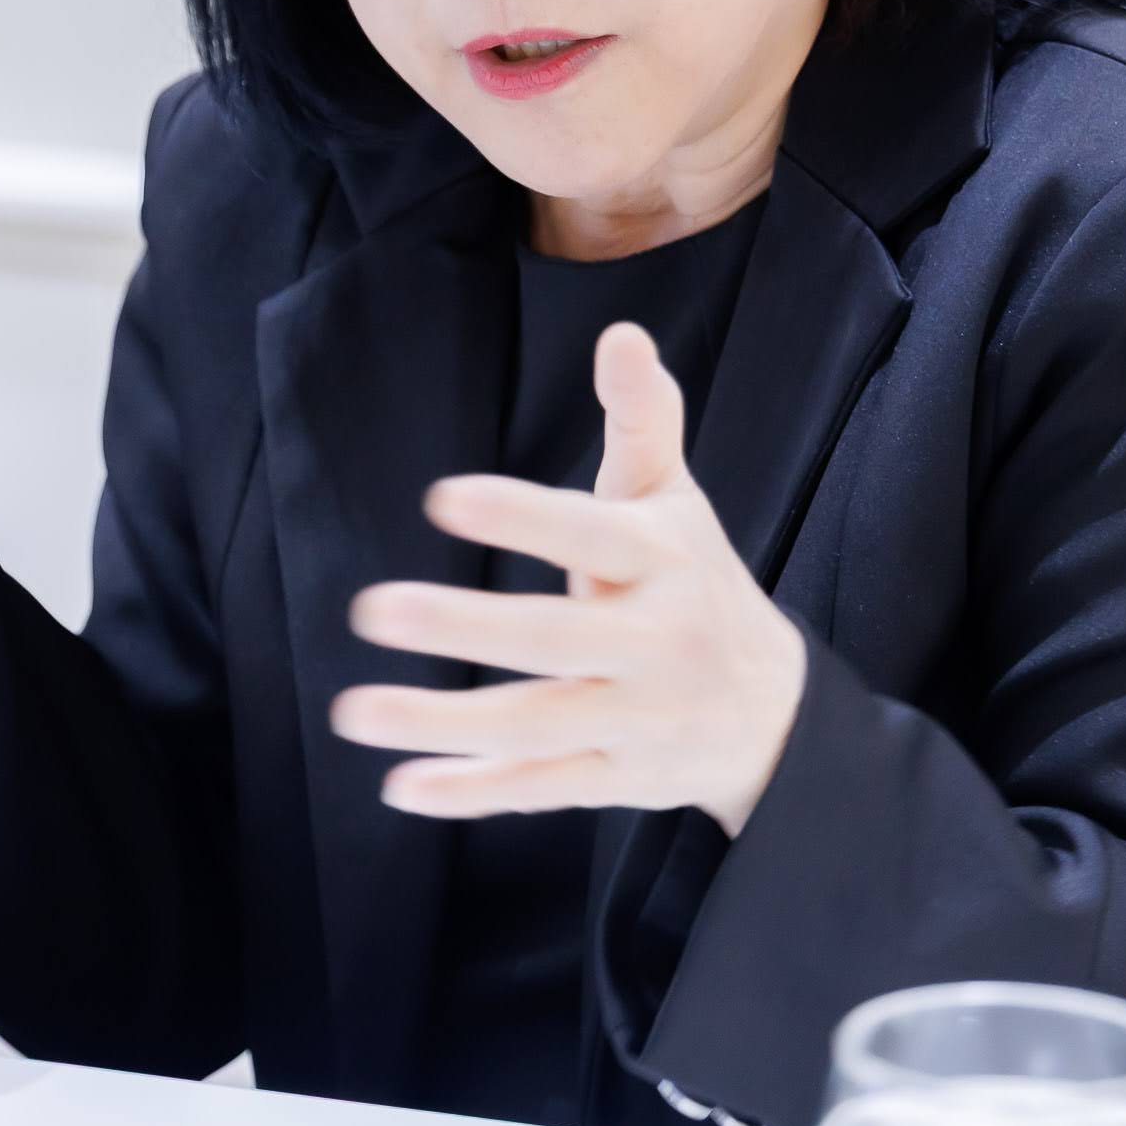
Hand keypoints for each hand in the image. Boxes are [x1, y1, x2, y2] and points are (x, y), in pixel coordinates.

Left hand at [330, 319, 805, 837]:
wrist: (774, 713)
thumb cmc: (695, 581)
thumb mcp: (676, 499)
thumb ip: (642, 419)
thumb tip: (622, 333)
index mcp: (663, 561)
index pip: (589, 533)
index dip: (521, 516)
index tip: (441, 497)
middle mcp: (654, 644)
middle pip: (553, 637)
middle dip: (462, 626)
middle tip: (370, 608)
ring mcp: (636, 719)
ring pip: (536, 724)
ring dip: (442, 722)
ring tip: (351, 710)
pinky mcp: (619, 779)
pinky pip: (541, 786)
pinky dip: (473, 792)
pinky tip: (400, 786)